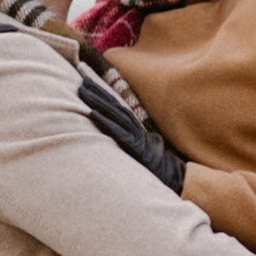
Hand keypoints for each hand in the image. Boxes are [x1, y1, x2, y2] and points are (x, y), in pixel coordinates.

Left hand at [76, 71, 186, 192]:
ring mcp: (134, 136)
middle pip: (114, 106)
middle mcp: (135, 128)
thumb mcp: (146, 149)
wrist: (174, 176)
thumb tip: (126, 136)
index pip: (118, 108)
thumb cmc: (159, 165)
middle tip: (82, 80)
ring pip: (114, 114)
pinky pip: (117, 132)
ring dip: (97, 101)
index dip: (104, 95)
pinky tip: (92, 113)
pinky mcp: (133, 146)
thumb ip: (135, 141)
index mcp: (136, 128)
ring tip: (82, 91)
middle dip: (97, 92)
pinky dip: (104, 121)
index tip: (89, 83)